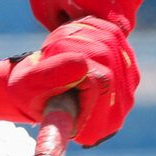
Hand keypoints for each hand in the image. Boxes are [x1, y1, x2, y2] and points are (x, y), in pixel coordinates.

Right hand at [0, 16, 139, 144]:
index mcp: (95, 128)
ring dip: (77, 35)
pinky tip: (71, 41)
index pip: (101, 81)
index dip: (74, 64)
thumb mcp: (28, 86)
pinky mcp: (126, 63)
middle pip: (107, 55)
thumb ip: (50, 76)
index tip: (49, 64)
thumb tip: (82, 63)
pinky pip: (113, 31)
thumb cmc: (28, 91)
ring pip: (110, 39)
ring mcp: (127, 86)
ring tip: (57, 50)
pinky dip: (88, 28)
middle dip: (72, 44)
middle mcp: (118, 110)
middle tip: (49, 53)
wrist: (36, 85)